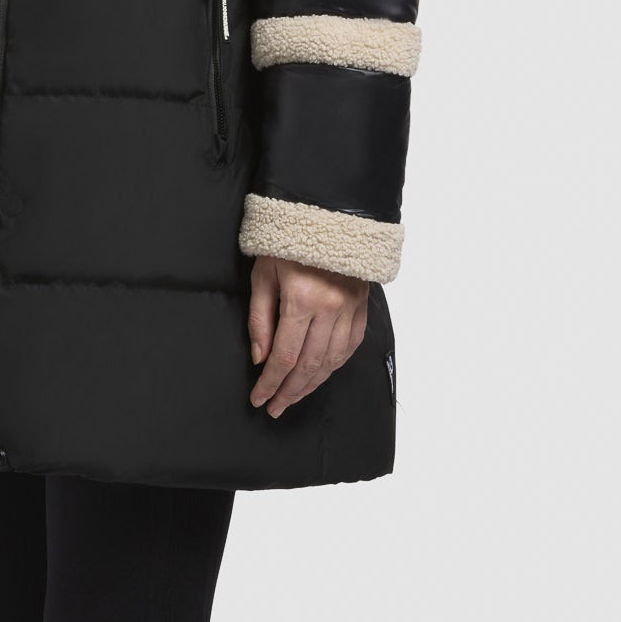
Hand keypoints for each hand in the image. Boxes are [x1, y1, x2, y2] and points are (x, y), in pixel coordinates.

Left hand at [247, 256, 369, 416]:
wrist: (328, 214)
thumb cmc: (288, 240)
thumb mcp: (263, 274)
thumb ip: (260, 319)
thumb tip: (260, 358)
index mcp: (301, 299)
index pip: (284, 355)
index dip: (270, 383)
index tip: (259, 398)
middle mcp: (330, 307)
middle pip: (308, 364)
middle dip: (289, 391)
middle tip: (275, 408)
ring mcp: (349, 308)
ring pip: (331, 361)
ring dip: (311, 385)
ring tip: (293, 398)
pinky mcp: (361, 307)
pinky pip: (350, 346)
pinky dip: (334, 366)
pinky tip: (320, 376)